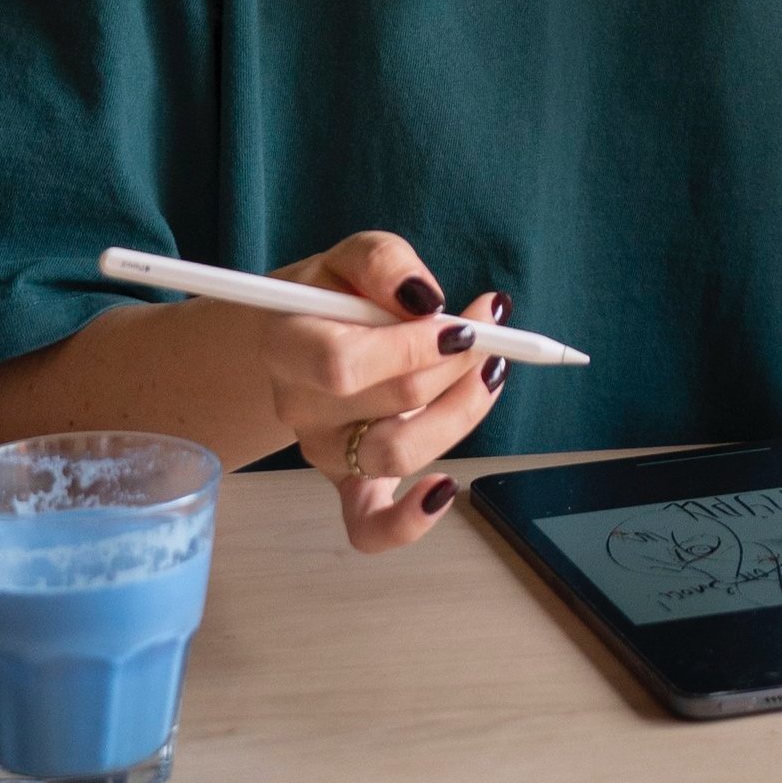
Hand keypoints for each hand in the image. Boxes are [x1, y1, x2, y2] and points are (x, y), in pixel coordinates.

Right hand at [267, 234, 510, 552]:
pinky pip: (369, 527)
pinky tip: (444, 491)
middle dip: (458, 366)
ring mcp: (324, 452)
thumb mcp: (353, 255)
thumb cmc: (335, 293)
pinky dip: (408, 522)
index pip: (343, 364)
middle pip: (391, 404)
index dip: (412, 348)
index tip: (462, 323)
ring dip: (462, 412)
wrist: (305, 335)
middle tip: (492, 332)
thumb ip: (384, 263)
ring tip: (491, 371)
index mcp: (289, 345)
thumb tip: (425, 299)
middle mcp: (301, 407)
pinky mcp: (349, 484)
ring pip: (398, 454)